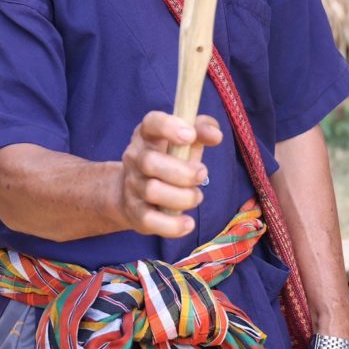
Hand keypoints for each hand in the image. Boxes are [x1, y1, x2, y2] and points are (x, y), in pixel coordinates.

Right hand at [119, 111, 221, 238]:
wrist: (132, 192)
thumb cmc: (168, 159)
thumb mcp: (184, 140)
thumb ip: (202, 130)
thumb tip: (216, 135)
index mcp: (147, 135)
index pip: (151, 123)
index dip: (169, 127)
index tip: (190, 135)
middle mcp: (135, 157)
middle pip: (150, 162)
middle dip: (182, 171)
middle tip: (202, 174)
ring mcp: (132, 186)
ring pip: (152, 191)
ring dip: (182, 196)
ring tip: (197, 196)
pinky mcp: (135, 213)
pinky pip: (151, 221)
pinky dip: (172, 225)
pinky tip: (188, 223)